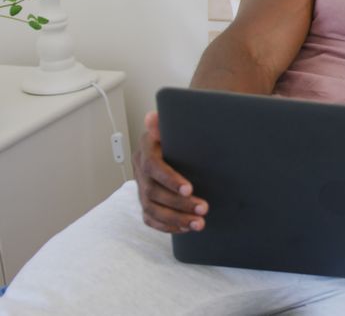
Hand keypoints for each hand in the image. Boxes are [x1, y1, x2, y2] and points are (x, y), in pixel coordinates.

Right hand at [133, 111, 207, 232]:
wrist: (169, 145)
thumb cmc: (175, 136)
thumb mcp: (172, 126)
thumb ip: (164, 123)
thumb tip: (152, 117)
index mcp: (146, 152)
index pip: (153, 167)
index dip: (170, 179)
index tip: (189, 188)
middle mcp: (140, 172)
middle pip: (154, 193)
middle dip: (179, 203)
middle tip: (204, 208)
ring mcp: (141, 189)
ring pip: (153, 210)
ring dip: (176, 219)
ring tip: (199, 223)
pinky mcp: (146, 202)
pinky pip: (151, 219)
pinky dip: (167, 226)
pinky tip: (186, 229)